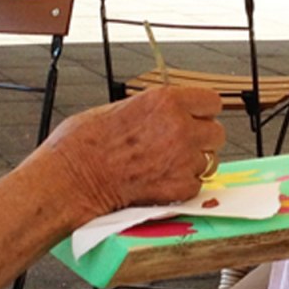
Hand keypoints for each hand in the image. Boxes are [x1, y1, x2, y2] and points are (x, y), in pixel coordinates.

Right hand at [41, 85, 225, 214]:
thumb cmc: (84, 143)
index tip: (197, 118)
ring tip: (167, 165)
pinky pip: (197, 186)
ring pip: (210, 161)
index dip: (203, 112)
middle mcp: (179, 127)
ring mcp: (181, 159)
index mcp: (165, 101)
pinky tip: (161, 182)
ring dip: (194, 164)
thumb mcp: (120, 107)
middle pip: (217, 132)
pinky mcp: (178, 187)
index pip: (211, 101)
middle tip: (181, 145)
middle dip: (201, 139)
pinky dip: (182, 186)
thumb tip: (168, 112)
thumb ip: (154, 110)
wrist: (72, 178)